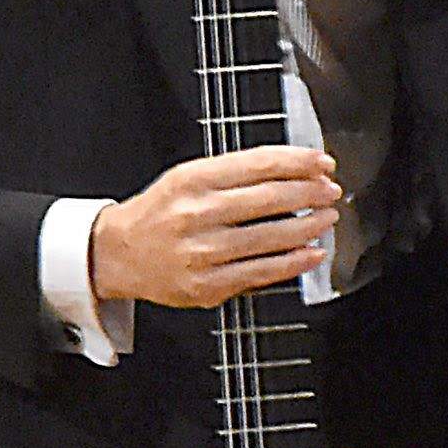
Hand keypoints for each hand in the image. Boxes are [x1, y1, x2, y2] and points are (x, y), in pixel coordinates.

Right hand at [89, 145, 338, 311]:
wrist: (116, 254)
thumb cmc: (160, 213)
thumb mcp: (188, 178)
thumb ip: (237, 173)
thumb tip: (295, 169)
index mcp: (192, 180)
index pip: (258, 164)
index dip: (299, 162)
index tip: (323, 163)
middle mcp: (196, 214)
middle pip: (270, 198)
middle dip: (311, 193)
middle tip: (330, 191)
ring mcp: (202, 252)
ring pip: (270, 237)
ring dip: (309, 226)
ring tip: (327, 218)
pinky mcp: (207, 285)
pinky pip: (262, 272)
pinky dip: (295, 262)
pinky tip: (312, 253)